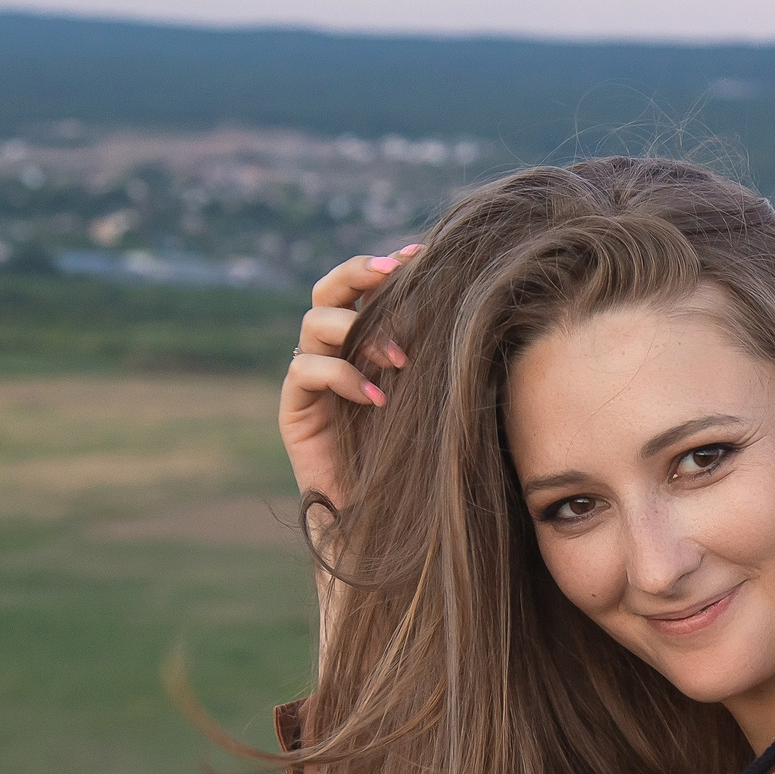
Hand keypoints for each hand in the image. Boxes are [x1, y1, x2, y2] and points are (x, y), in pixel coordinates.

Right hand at [282, 247, 419, 505]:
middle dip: (360, 273)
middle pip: (329, 288)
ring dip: (361, 332)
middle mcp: (334, 351)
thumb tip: (479, 309)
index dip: (387, 265)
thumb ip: (440, 356)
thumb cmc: (422, 459)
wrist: (386, 519)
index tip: (423, 254)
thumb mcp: (437, 398)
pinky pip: (304, 370)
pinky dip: (341, 376)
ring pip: (315, 322)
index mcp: (366, 340)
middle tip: (395, 274)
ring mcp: (311, 379)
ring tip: (402, 362)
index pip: (366, 286)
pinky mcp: (295, 410)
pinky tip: (376, 400)